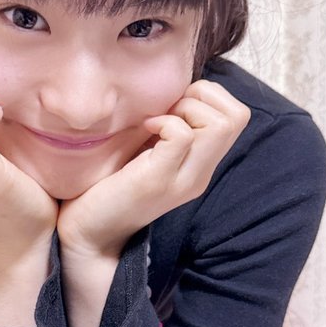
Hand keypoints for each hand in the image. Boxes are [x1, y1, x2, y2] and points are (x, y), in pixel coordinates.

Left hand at [56, 79, 251, 255]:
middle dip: (201, 97)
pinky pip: (183, 135)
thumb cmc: (109, 187)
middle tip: (168, 110)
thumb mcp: (149, 153)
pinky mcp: (159, 180)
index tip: (173, 105)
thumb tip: (172, 90)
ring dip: (186, 108)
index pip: (237, 116)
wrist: (88, 235)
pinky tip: (144, 130)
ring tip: (157, 121)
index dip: (208, 97)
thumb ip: (168, 130)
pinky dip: (164, 122)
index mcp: (201, 167)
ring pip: (220, 124)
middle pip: (237, 117)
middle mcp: (201, 174)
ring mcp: (183, 180)